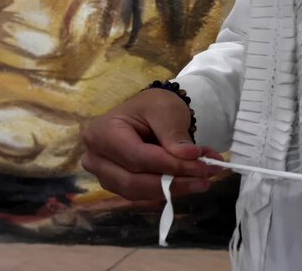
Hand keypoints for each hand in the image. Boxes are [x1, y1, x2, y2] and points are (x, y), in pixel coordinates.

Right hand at [81, 88, 222, 200]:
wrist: (149, 112)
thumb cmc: (154, 106)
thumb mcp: (166, 111)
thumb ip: (175, 135)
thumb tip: (190, 157)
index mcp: (102, 132)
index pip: (137, 157)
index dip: (170, 165)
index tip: (201, 165)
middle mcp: (96, 157)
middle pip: (134, 180)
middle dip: (173, 182)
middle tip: (205, 178)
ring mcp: (104, 174)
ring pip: (139, 192)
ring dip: (173, 189)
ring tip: (203, 180)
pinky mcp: (118, 185)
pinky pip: (143, 194)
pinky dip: (168, 190)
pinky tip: (191, 182)